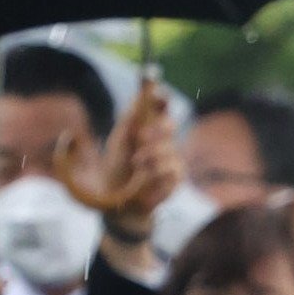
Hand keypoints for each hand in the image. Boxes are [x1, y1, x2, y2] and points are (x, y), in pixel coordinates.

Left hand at [98, 85, 181, 260]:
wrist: (119, 199)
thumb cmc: (116, 167)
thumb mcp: (118, 140)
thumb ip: (129, 120)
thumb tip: (139, 98)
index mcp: (147, 125)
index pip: (160, 105)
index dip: (161, 97)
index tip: (157, 95)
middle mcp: (162, 138)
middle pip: (171, 124)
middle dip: (157, 129)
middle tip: (141, 136)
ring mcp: (172, 157)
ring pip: (169, 149)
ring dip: (150, 156)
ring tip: (136, 165)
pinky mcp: (177, 176)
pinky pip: (171, 169)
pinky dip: (155, 173)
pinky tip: (145, 179)